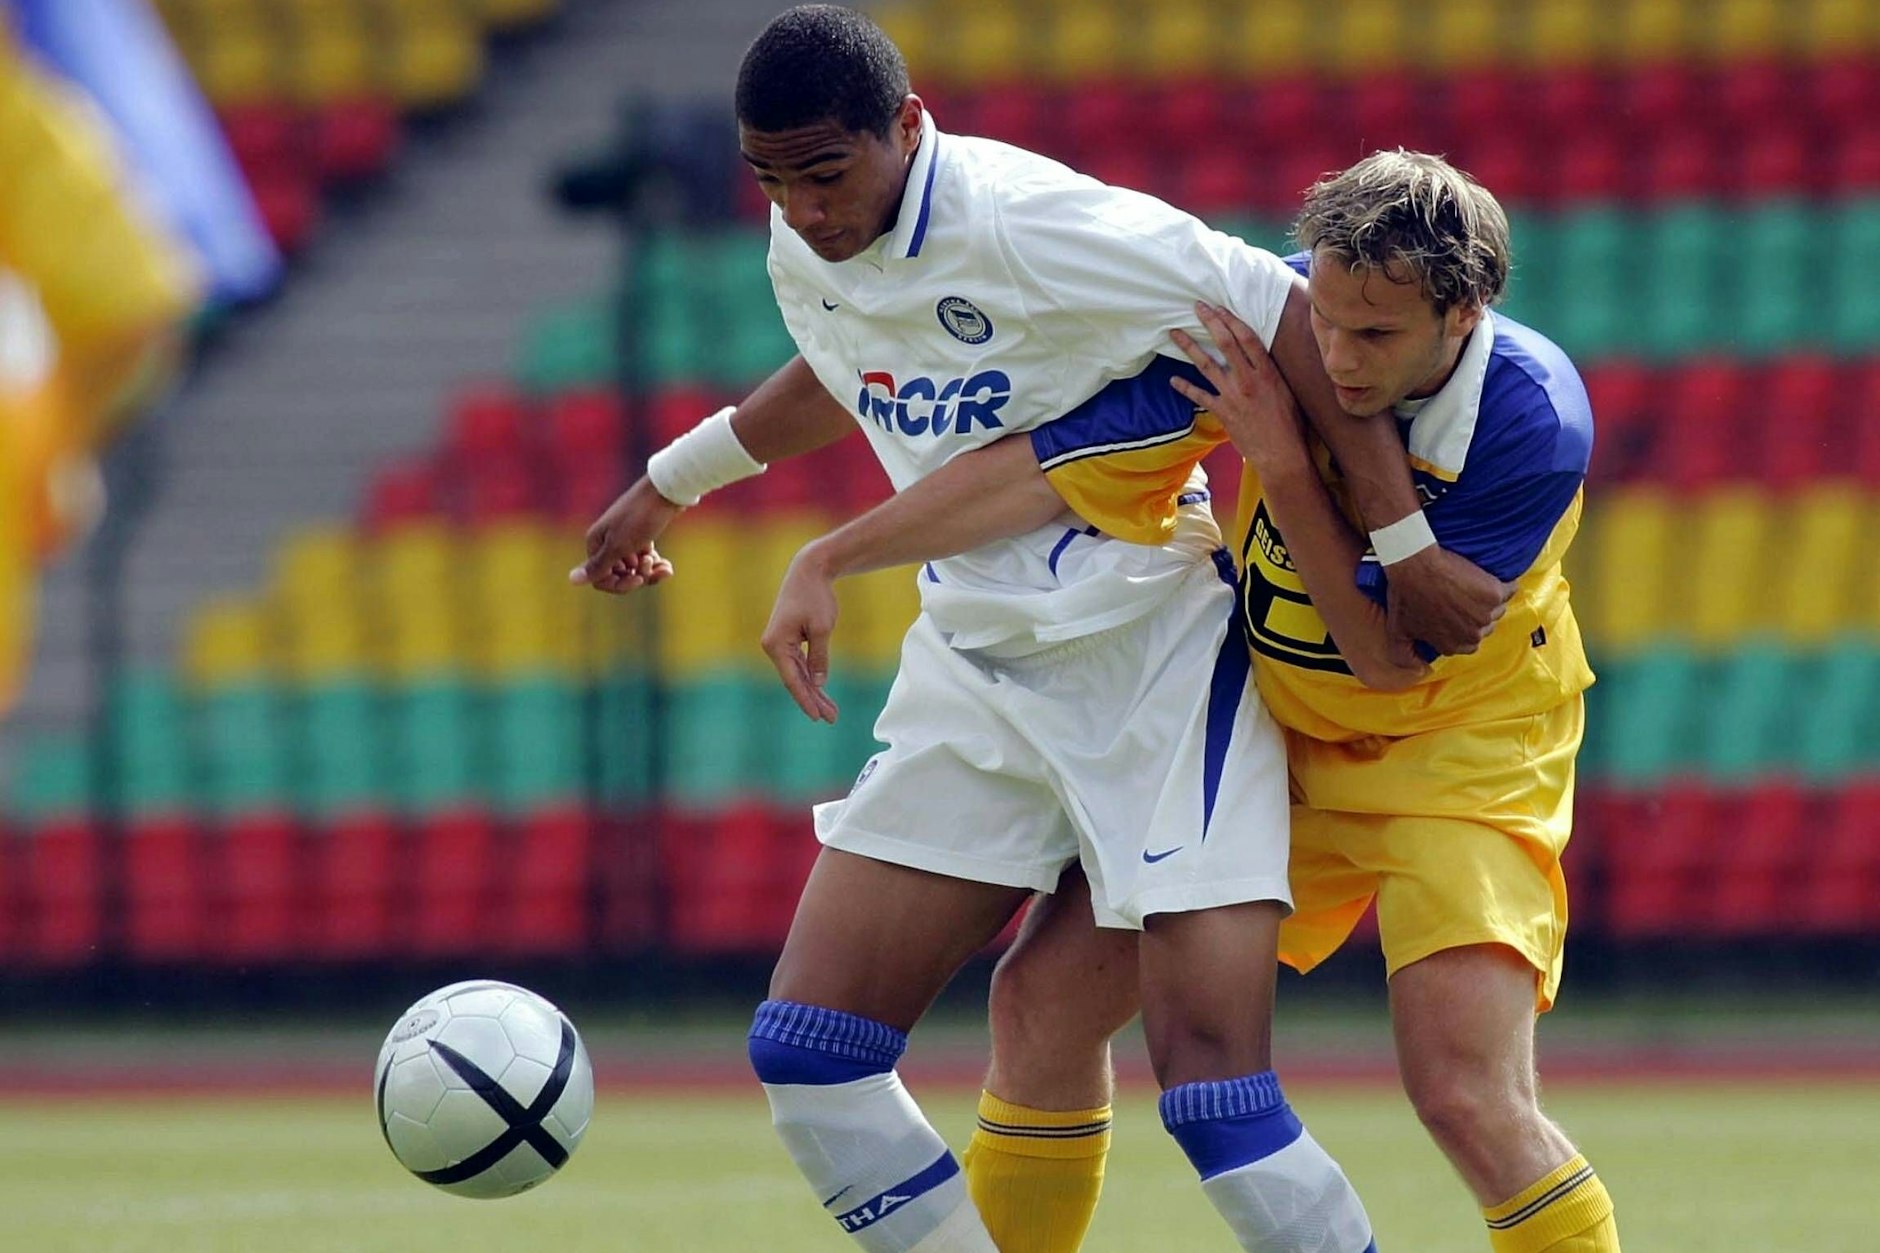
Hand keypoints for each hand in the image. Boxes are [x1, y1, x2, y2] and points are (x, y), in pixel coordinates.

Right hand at [569, 477, 681, 592]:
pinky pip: (644, 560)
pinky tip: (667, 568)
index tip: (638, 579)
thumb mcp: (618, 546)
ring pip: (634, 569)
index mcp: (595, 543)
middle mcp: (607, 541)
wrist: (666, 492)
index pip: (600, 579)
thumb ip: (597, 566)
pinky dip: (656, 565)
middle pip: (619, 575)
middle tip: (650, 563)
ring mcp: (624, 539)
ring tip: (665, 566)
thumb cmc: (640, 518)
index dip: (620, 584)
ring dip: (649, 572)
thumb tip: (571, 579)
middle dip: (638, 576)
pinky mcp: (641, 536)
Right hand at [761, 544, 841, 722]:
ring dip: (814, 693)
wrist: (808, 572)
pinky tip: (823, 694)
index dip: (805, 700)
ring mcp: (780, 645)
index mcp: (776, 644)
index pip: (792, 680)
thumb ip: (820, 657)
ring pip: (798, 676)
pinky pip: (800, 666)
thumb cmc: (815, 597)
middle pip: (794, 681)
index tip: (817, 717)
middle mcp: (773, 647)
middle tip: (831, 719)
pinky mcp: (789, 642)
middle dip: (813, 701)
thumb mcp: (822, 628)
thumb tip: (818, 683)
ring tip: (831, 712)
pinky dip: (812, 679)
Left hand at [1168, 302, 1310, 471]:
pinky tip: (1173, 380)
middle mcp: (1247, 380)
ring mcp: (1232, 395)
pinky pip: (1200, 396)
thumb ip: (1272, 372)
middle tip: (1197, 307)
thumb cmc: (1290, 423)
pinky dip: (1185, 388)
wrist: (1280, 453)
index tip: (1220, 307)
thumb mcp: (1287, 391)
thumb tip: (1262, 356)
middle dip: (1210, 322)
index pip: (1247, 338)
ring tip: (1174, 333)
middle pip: (1225, 344)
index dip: (1232, 320)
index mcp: (1267, 372)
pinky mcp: (1222, 411)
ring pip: (1206, 365)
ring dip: (1189, 347)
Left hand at [1385, 544, 1514, 655]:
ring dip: (1488, 600)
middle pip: (1485, 626)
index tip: (1456, 613)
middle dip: (1476, 614)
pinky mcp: (1495, 593)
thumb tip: (1418, 671)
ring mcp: (1486, 614)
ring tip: (1472, 586)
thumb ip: (1404, 656)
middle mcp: (1473, 634)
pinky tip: (1489, 578)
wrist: (1416, 566)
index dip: (1463, 627)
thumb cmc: (1405, 597)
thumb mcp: (1397, 632)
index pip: (1469, 643)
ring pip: (1497, 609)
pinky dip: (1503, 584)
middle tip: (1462, 597)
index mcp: (1453, 645)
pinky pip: (1509, 590)